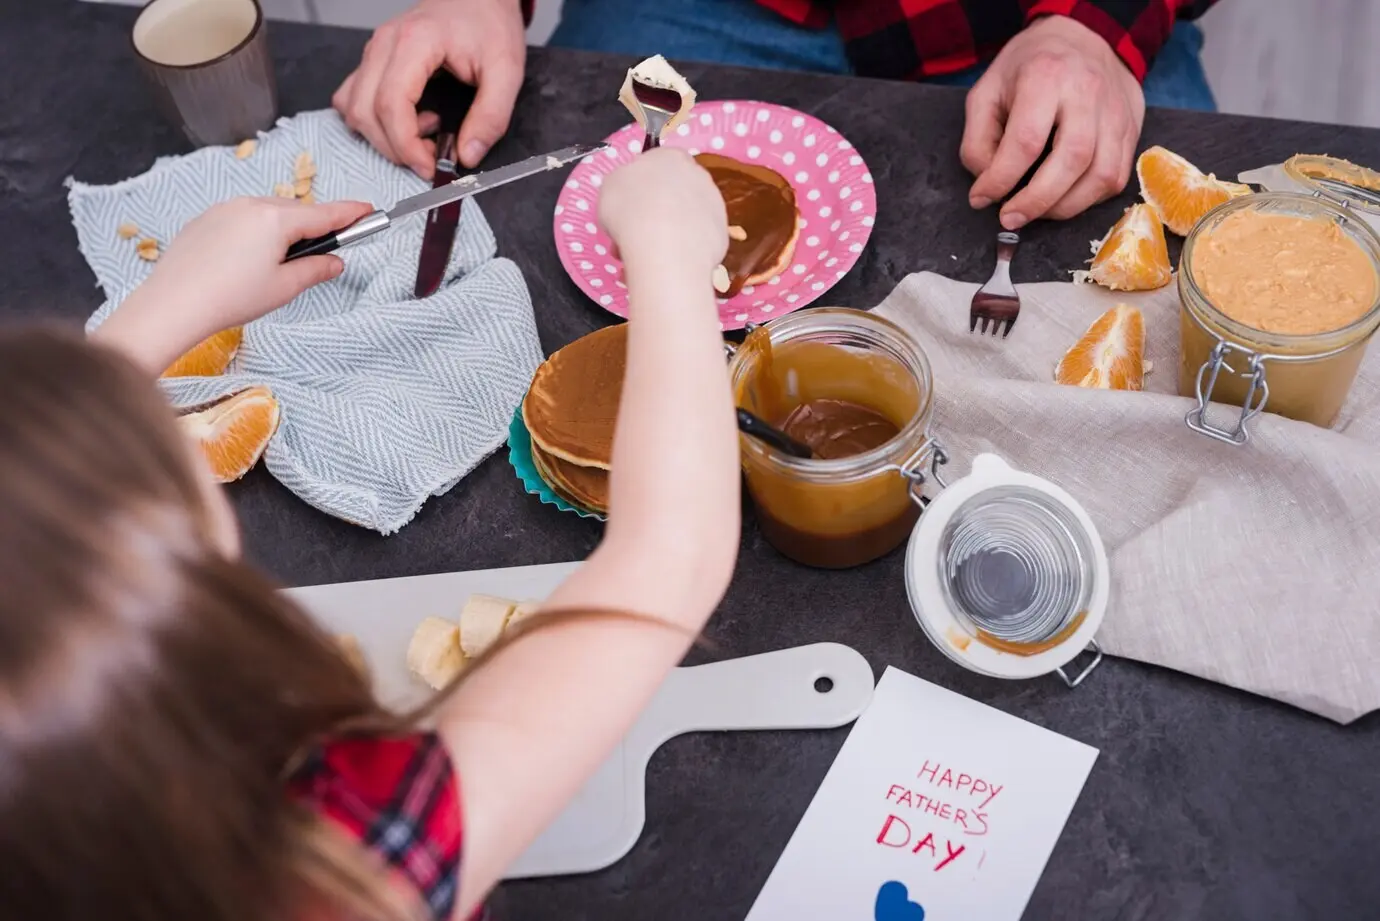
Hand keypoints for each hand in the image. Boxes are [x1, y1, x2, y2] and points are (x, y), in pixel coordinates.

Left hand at [96, 197, 371, 372]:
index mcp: (277, 219)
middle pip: (296, 212)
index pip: (325, 214)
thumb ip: (316, 270)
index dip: (351, 213)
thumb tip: (335, 261)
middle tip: (326, 249)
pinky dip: (257, 232)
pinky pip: (244, 218)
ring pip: (269, 213)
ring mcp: (226, 208)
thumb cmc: (233, 297)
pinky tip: (250, 261)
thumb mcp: (284, 288)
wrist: (174, 303)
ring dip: (284, 230)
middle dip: (314, 227)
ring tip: (281, 263)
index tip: (370, 209)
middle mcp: (251, 204)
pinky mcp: (206, 219)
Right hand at [333, 0, 525, 176]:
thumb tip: (467, 155)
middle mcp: (385, 44)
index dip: (406, 146)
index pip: (391, 105)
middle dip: (395, 148)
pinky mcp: (373, 60)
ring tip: (423, 132)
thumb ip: (491, 116)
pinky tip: (407, 119)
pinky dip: (373, 120)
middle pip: (364, 111)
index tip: (431, 166)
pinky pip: (353, 98)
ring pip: (352, 107)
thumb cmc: (489, 23)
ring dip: (381, 135)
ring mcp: (374, 51)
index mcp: (415, 42)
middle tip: (430, 157)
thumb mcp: (506, 71)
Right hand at [599, 149, 727, 275]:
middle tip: (635, 233)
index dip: (640, 188)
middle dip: (655, 211)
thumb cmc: (630, 210)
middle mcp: (698, 175)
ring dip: (669, 232)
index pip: (657, 165)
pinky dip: (684, 249)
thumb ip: (623, 184)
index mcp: (670, 156)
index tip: (628, 208)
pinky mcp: (722, 233)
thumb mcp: (610, 187)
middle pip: (674, 192)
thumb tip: (630, 192)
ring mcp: (714, 204)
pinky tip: (669, 260)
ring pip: (686, 218)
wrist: (664, 247)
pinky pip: (697, 240)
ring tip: (648, 252)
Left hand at [960, 15, 1144, 229]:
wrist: (1083, 38)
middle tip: (1009, 218)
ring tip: (1036, 211)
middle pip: (1072, 161)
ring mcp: (1116, 113)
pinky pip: (1117, 178)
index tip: (981, 198)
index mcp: (1047, 77)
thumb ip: (978, 141)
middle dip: (1036, 202)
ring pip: (1102, 176)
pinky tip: (1064, 198)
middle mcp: (1088, 93)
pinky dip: (1089, 199)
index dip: (1001, 180)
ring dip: (1065, 207)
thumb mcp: (987, 92)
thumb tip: (986, 186)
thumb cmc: (1029, 69)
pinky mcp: (1131, 130)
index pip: (1027, 141)